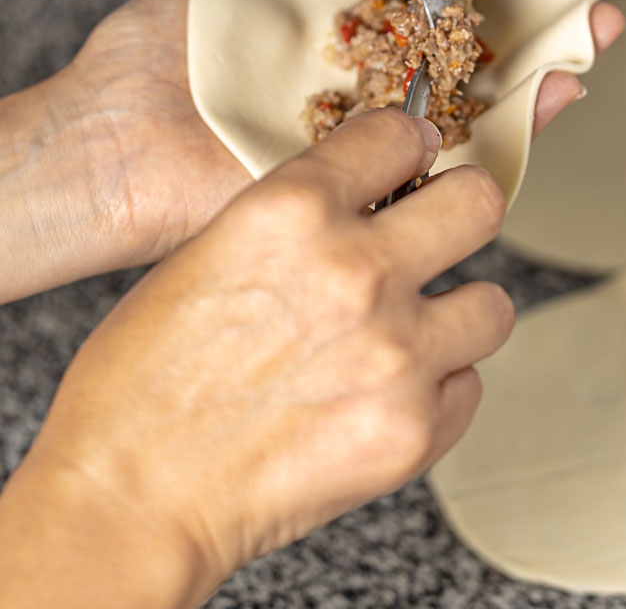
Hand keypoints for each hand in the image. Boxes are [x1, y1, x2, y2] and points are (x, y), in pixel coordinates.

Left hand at [0, 0, 625, 300]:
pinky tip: (570, 78)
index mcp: (349, 15)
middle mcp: (378, 68)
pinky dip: (526, 116)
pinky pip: (472, 150)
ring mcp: (387, 123)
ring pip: (495, 81)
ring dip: (560, 41)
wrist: (115, 147)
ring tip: (611, 4)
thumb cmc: (154, 57)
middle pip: (485, 19)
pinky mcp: (387, 180)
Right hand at [0, 110, 513, 607]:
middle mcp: (354, 271)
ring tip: (412, 331)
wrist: (130, 496)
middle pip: (480, 202)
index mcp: (291, 211)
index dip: (408, 144)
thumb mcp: (209, 248)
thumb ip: (300, 212)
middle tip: (439, 232)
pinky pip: (469, 385)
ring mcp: (394, 354)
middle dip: (461, 211)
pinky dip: (438, 388)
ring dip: (455, 314)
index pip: (400, 133)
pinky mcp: (413, 430)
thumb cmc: (146, 376)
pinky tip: (387, 393)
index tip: (412, 158)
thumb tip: (371, 191)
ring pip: (492, 303)